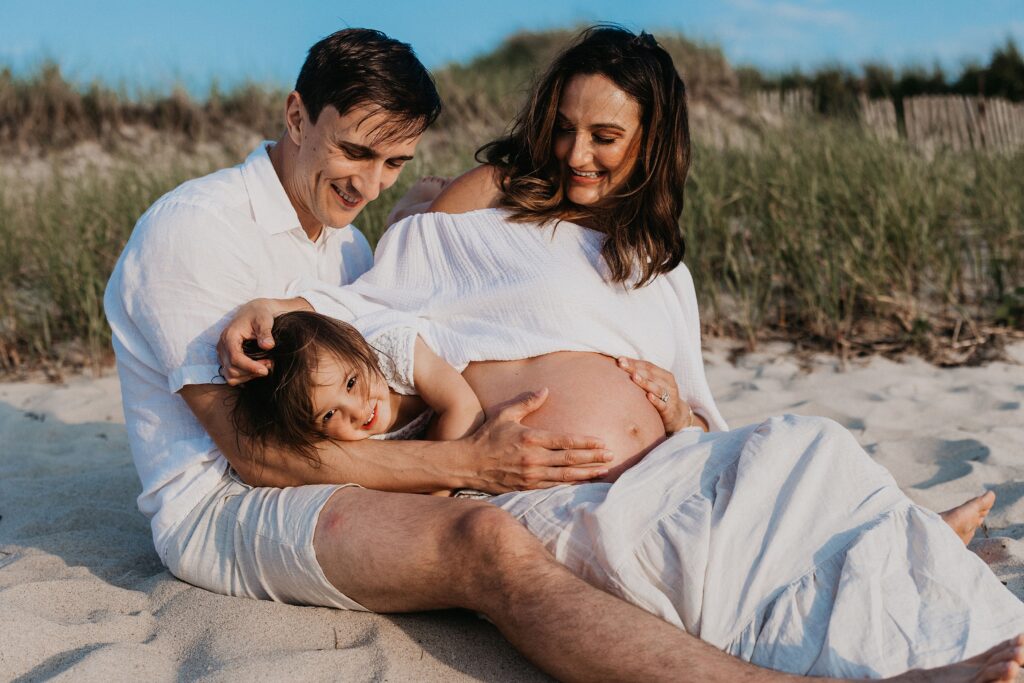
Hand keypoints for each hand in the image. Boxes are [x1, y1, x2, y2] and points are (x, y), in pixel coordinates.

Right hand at [217, 297, 310, 385]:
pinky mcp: (226, 358)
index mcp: (229, 336)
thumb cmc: (259, 315)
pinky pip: (231, 375)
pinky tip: (256, 369)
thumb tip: (268, 346)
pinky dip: (244, 376)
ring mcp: (223, 353)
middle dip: (251, 372)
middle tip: (269, 365)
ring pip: (230, 376)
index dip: (250, 367)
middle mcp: (222, 346)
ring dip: (248, 376)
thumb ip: (266, 333)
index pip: (235, 358)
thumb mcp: (264, 320)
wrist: (253, 311)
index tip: (265, 370)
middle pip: (232, 369)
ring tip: (264, 367)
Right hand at [463, 388, 612, 492]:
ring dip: (587, 473)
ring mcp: (531, 475)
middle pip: (570, 459)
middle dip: (593, 458)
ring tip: (603, 470)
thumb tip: (545, 390)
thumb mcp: (504, 414)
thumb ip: (526, 402)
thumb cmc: (486, 437)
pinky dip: (570, 484)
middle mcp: (533, 458)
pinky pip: (554, 486)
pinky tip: (582, 481)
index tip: (602, 442)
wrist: (468, 464)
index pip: (565, 441)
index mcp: (531, 438)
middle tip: (611, 456)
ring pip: (566, 475)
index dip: (586, 443)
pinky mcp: (527, 487)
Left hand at [616, 357, 704, 432]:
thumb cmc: (660, 397)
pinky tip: (648, 396)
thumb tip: (620, 364)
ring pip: (657, 388)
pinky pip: (662, 405)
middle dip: (635, 369)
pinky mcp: (669, 410)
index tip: (620, 359)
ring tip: (634, 376)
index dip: (634, 362)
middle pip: (650, 375)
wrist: (677, 416)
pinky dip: (656, 400)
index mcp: (665, 375)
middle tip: (622, 365)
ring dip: (645, 382)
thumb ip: (642, 375)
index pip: (648, 366)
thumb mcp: (655, 384)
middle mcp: (669, 384)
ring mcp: (670, 397)